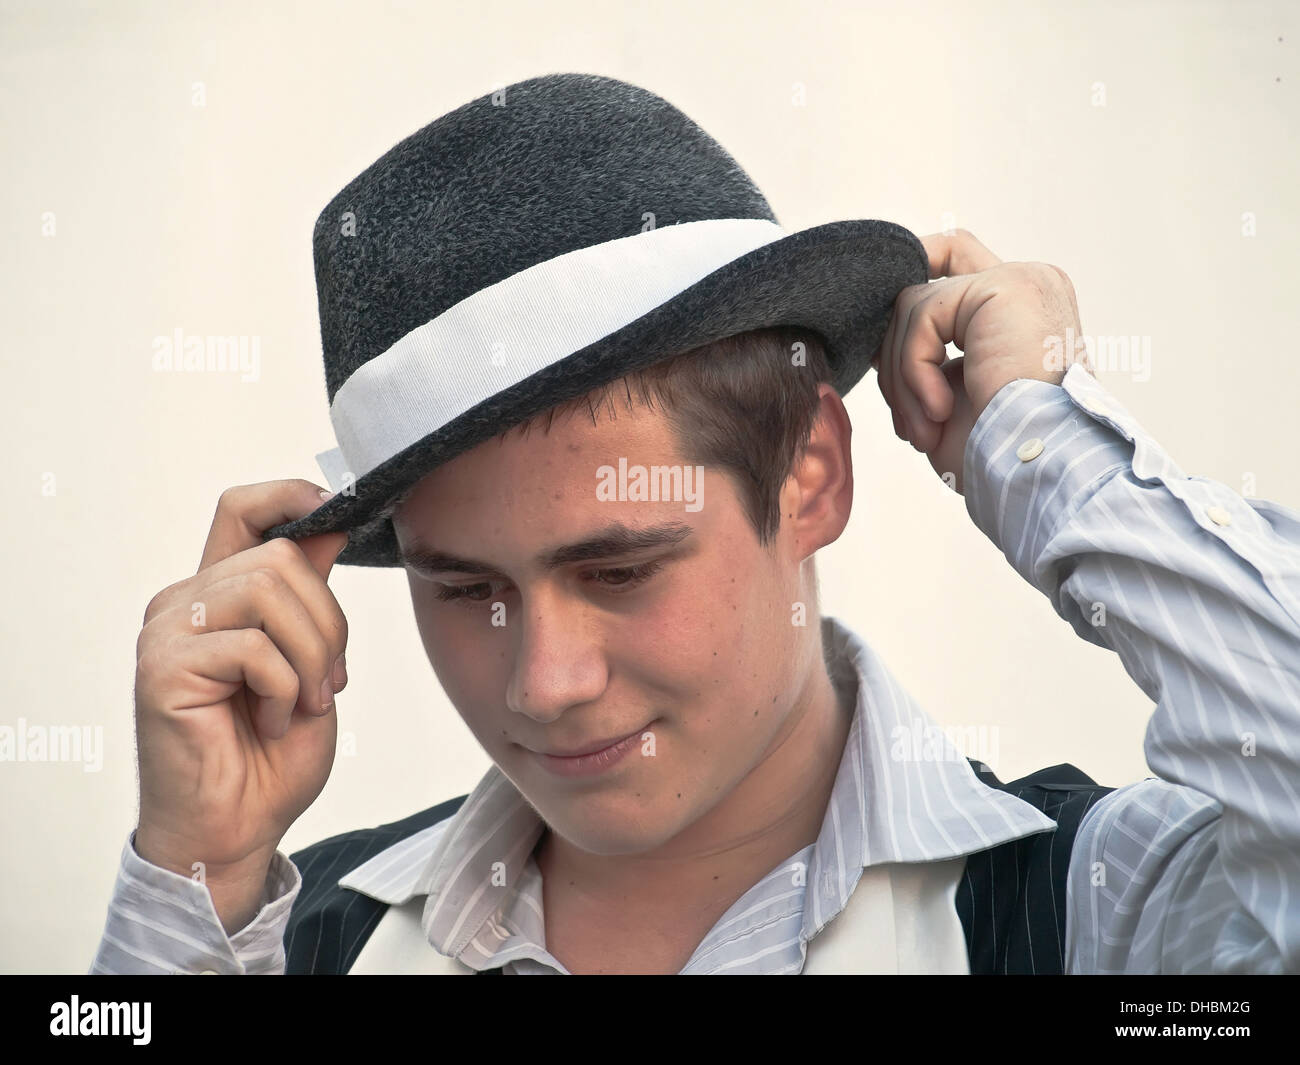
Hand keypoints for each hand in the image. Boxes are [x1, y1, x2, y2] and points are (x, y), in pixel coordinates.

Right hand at [132, 480, 348, 930]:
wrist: (237, 828)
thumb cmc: (271, 755)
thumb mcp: (311, 659)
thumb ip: (310, 596)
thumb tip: (331, 524)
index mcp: (217, 594)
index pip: (241, 508)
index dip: (290, 497)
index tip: (338, 514)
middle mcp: (184, 602)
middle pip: (278, 555)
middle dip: (328, 621)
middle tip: (329, 682)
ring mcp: (167, 632)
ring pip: (269, 591)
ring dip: (311, 656)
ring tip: (303, 703)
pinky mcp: (163, 668)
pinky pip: (253, 648)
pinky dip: (284, 689)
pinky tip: (272, 722)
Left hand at [871, 229, 1089, 493]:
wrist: (1036, 474)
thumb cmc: (998, 456)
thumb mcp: (948, 400)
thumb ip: (922, 360)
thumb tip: (876, 345)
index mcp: (1024, 310)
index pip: (953, 265)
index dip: (906, 300)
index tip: (879, 359)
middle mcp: (1030, 284)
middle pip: (928, 271)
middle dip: (897, 345)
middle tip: (904, 414)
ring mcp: (1021, 280)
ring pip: (913, 305)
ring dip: (903, 378)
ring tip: (926, 428)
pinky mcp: (1004, 288)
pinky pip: (921, 316)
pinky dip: (913, 371)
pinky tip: (939, 411)